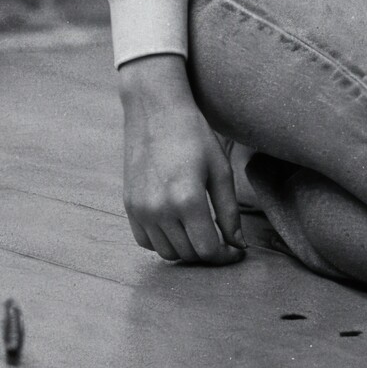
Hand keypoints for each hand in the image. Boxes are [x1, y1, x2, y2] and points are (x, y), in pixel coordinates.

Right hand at [118, 54, 245, 263]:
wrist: (156, 111)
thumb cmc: (194, 135)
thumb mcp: (220, 170)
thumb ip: (229, 211)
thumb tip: (237, 244)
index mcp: (188, 200)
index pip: (208, 249)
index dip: (225, 256)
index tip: (236, 251)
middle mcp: (160, 209)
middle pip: (188, 254)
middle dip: (208, 252)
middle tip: (222, 240)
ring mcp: (141, 209)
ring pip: (166, 252)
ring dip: (186, 249)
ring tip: (200, 232)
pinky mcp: (129, 205)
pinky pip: (146, 241)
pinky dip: (163, 241)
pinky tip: (177, 226)